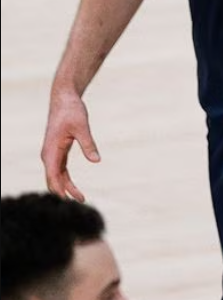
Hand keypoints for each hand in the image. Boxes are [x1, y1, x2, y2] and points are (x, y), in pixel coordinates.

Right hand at [41, 86, 100, 201]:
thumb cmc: (72, 111)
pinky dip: (65, 178)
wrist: (64, 99)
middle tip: (81, 200)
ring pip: (57, 175)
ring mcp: (52, 153)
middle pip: (54, 178)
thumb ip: (88, 144)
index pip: (53, 174)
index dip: (60, 188)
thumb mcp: (82, 127)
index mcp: (51, 150)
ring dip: (66, 186)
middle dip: (64, 191)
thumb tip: (97, 161)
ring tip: (80, 197)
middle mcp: (48, 154)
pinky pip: (60, 169)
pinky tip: (72, 186)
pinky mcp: (58, 150)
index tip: (68, 199)